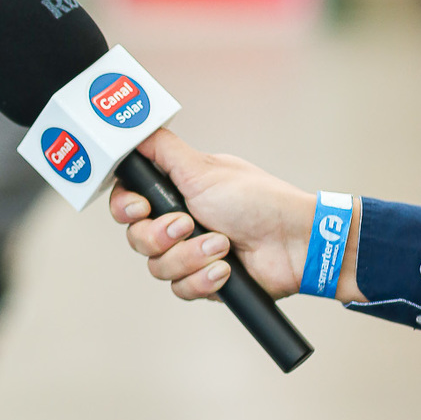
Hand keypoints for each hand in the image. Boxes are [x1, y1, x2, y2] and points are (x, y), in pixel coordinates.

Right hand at [107, 127, 344, 301]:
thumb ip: (162, 149)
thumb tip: (135, 130)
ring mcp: (189, 254)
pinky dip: (204, 279)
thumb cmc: (257, 201)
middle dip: (161, 236)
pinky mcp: (202, 281)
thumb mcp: (203, 169)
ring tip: (222, 245)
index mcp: (173, 193)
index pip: (127, 204)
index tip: (141, 208)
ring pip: (158, 267)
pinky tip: (227, 268)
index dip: (126, 209)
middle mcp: (177, 223)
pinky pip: (181, 289)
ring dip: (191, 256)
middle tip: (187, 224)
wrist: (294, 243)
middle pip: (137, 238)